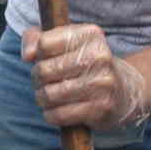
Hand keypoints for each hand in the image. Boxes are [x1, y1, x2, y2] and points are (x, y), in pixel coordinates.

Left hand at [21, 23, 148, 132]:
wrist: (122, 91)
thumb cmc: (84, 64)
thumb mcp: (65, 42)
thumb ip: (36, 39)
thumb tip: (27, 55)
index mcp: (90, 34)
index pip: (44, 43)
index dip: (37, 55)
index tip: (44, 59)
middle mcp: (100, 56)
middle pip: (44, 70)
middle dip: (37, 79)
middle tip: (44, 81)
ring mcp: (102, 83)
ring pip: (50, 94)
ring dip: (42, 98)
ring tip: (48, 96)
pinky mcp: (101, 107)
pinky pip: (59, 114)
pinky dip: (51, 115)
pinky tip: (56, 110)